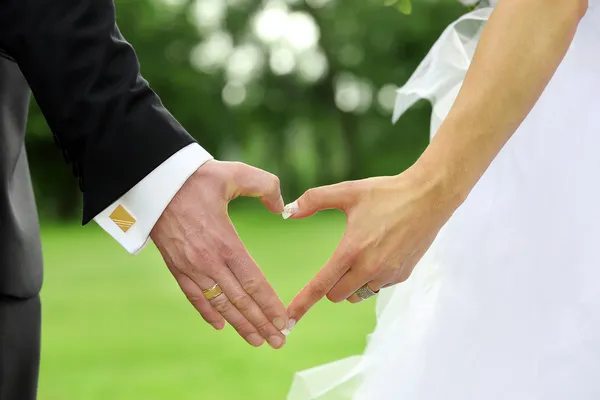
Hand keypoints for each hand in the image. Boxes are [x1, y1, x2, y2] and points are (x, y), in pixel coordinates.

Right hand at [150, 160, 287, 348]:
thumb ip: (265, 186)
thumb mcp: (236, 173)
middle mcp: (207, 260)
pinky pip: (194, 296)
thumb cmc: (197, 177)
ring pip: (218, 304)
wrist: (153, 181)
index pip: (253, 281)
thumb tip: (281, 207)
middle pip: (239, 300)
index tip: (284, 320)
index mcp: (225, 241)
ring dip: (239, 325)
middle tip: (279, 341)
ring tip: (257, 341)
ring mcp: (189, 266)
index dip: (269, 304)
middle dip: (261, 323)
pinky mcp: (175, 266)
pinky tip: (220, 326)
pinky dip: (207, 313)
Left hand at [285, 166, 463, 322]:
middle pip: (336, 295)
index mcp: (351, 250)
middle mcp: (369, 268)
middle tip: (339, 259)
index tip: (288, 320)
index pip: (320, 286)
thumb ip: (314, 200)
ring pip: (357, 294)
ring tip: (360, 255)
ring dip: (351, 284)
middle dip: (331, 284)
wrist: (429, 196)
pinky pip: (377, 287)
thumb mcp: (348, 191)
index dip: (302, 303)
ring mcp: (387, 275)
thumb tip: (288, 212)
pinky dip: (371, 278)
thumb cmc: (386, 192)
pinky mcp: (401, 275)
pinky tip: (379, 255)